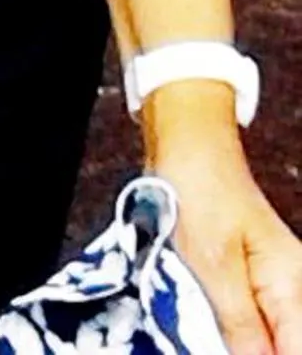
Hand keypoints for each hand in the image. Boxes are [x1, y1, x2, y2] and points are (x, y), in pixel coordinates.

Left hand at [157, 140, 301, 353]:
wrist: (192, 149)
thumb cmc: (201, 192)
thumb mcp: (213, 264)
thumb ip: (239, 323)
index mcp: (294, 288)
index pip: (297, 351)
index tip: (232, 354)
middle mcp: (296, 289)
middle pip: (289, 345)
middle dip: (257, 351)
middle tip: (214, 339)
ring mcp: (280, 285)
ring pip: (275, 337)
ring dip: (247, 343)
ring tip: (210, 330)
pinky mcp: (259, 281)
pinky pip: (260, 321)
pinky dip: (239, 331)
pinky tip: (215, 328)